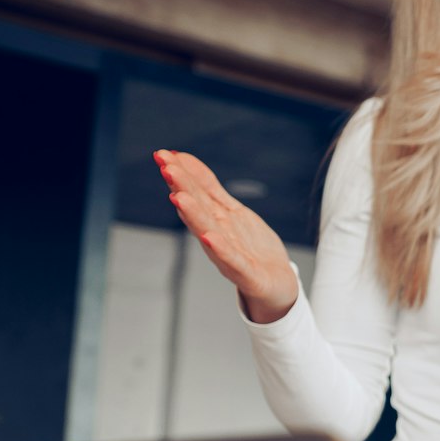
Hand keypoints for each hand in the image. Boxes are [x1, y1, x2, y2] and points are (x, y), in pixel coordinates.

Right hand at [154, 150, 298, 322]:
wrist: (276, 285)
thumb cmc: (251, 248)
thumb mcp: (231, 211)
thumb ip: (208, 189)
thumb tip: (183, 160)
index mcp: (215, 220)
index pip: (197, 193)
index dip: (182, 174)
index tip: (164, 155)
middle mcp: (217, 236)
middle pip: (198, 209)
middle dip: (182, 188)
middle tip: (166, 168)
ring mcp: (230, 255)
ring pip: (208, 232)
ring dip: (193, 215)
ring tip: (179, 197)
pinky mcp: (246, 274)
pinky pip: (232, 260)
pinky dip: (220, 249)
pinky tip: (209, 237)